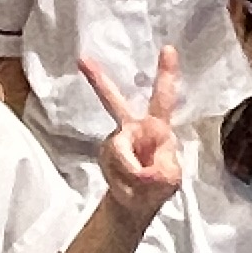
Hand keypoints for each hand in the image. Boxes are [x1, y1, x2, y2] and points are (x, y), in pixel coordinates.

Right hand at [80, 50, 185, 221]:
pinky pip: (114, 167)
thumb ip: (158, 172)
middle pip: (114, 102)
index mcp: (157, 128)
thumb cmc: (157, 186)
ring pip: (120, 154)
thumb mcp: (168, 180)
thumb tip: (140, 171)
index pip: (163, 98)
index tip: (169, 48)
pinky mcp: (104, 153)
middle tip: (82, 59)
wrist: (134, 204)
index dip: (166, 74)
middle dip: (98, 80)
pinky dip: (122, 182)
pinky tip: (127, 187)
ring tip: (139, 185)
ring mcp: (116, 140)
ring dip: (131, 175)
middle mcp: (134, 128)